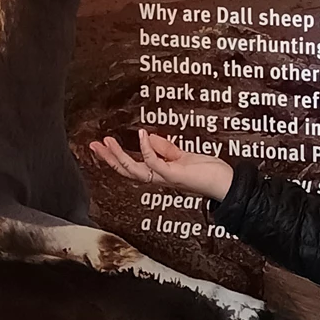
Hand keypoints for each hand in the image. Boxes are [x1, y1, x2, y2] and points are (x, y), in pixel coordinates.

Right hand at [90, 129, 234, 201]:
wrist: (225, 184)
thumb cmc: (208, 172)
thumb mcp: (183, 156)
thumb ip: (165, 149)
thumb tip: (147, 137)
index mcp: (159, 173)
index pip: (131, 166)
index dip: (114, 157)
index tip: (101, 145)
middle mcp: (158, 178)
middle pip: (126, 170)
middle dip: (108, 158)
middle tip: (94, 145)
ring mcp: (165, 177)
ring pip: (135, 170)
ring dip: (119, 155)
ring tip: (108, 141)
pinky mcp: (175, 174)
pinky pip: (156, 163)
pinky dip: (147, 150)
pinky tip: (142, 136)